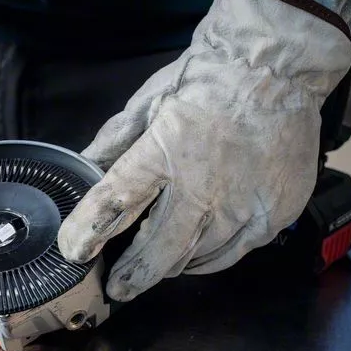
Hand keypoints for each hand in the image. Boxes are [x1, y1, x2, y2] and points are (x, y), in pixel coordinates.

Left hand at [59, 0, 350, 301]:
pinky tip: (200, 247)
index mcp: (163, 153)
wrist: (277, 64)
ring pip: (197, 259)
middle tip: (119, 286)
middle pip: (158, 251)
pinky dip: (212, 255)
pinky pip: (236, 252)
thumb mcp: (148, 102)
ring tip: (159, 262)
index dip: (88, 232)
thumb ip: (114, 142)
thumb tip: (84, 167)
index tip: (73, 251)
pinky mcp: (276, 212)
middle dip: (132, 275)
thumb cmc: (207, 79)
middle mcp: (204, 186)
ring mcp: (245, 204)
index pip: (114, 202)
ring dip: (172, 264)